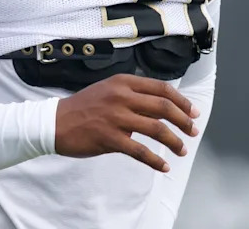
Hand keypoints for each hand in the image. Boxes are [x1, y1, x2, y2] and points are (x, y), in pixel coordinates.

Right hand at [54, 74, 200, 171]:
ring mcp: (116, 117)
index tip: (193, 112)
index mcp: (123, 82)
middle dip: (184, 120)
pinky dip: (155, 160)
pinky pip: (140, 151)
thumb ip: (132, 95)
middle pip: (163, 107)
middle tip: (193, 131)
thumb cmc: (82, 107)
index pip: (161, 88)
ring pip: (156, 128)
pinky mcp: (110, 138)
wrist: (54, 122)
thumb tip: (160, 107)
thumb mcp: (108, 90)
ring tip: (183, 150)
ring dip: (175, 141)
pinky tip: (164, 166)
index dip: (181, 101)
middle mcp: (121, 97)